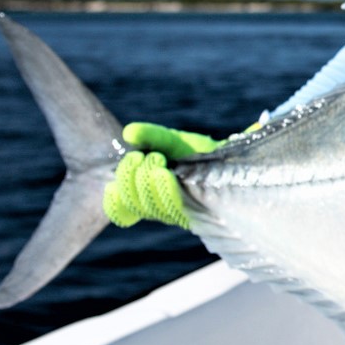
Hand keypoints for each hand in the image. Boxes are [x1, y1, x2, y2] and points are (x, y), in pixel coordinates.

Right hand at [101, 122, 229, 229]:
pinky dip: (166, 188)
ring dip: (148, 182)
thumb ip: (150, 136)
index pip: (120, 210)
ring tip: (155, 160)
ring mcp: (178, 211)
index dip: (114, 201)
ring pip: (153, 207)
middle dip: (130, 179)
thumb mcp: (169, 140)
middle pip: (134, 205)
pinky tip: (166, 172)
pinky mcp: (198, 210)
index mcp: (146, 195)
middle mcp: (160, 207)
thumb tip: (129, 133)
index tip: (114, 182)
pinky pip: (176, 208)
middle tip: (139, 157)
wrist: (231, 157)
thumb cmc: (194, 151)